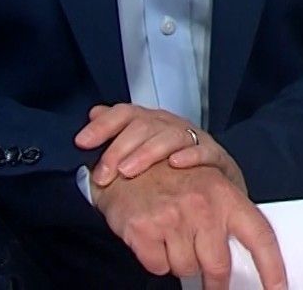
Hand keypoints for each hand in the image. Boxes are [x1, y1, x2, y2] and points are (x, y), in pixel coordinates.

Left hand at [77, 104, 244, 191]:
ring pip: (170, 135)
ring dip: (147, 152)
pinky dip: (190, 155)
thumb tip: (93, 113)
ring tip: (128, 171)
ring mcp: (196, 139)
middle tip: (103, 174)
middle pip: (144, 125)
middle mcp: (172, 125)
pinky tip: (175, 164)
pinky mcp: (217, 157)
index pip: (125, 113)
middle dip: (119, 148)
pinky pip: (205, 151)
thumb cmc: (175, 172)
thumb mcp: (142, 156)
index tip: (82, 142)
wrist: (220, 189)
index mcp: (152, 123)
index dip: (103, 125)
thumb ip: (117, 136)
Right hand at [90, 162, 286, 289]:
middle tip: (211, 284)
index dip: (272, 269)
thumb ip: (228, 218)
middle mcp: (203, 206)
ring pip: (186, 269)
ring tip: (172, 237)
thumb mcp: (209, 187)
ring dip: (180, 262)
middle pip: (218, 267)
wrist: (125, 163)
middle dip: (215, 282)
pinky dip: (156, 259)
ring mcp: (173, 218)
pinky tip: (153, 237)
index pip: (260, 237)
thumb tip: (248, 255)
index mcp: (225, 195)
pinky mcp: (144, 229)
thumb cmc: (169, 177)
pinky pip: (158, 267)